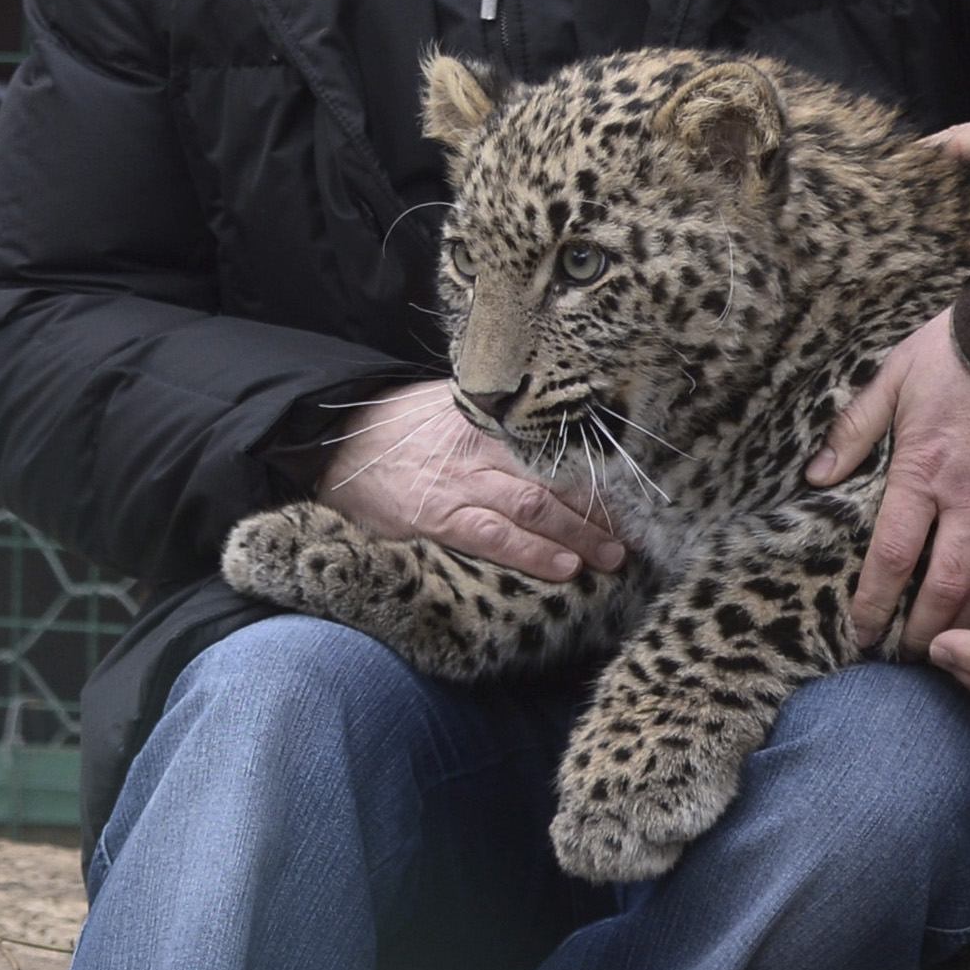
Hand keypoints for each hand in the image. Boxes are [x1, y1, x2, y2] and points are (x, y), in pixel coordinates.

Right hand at [319, 380, 627, 583]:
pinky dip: (532, 553)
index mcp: (489, 418)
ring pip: (535, 508)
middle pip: (555, 476)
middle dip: (597, 506)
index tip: (626, 483)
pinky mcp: (439, 517)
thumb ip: (491, 415)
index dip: (593, 466)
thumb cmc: (396, 423)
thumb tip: (535, 419)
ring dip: (579, 534)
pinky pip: (494, 537)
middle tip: (632, 529)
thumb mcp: (447, 402)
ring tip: (612, 555)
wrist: (337, 442)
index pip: (554, 442)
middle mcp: (483, 448)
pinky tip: (563, 567)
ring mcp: (462, 483)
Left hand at [807, 307, 969, 654]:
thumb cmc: (961, 352)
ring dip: (969, 627)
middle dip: (923, 632)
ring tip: (951, 652)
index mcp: (923, 470)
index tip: (860, 631)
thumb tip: (816, 476)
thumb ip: (854, 429)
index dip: (874, 603)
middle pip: (943, 587)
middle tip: (906, 657)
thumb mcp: (894, 377)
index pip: (892, 556)